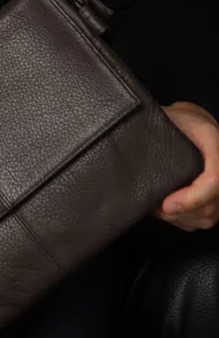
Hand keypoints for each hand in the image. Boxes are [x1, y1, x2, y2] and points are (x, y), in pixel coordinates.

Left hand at [153, 101, 218, 231]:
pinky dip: (185, 220)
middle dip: (178, 212)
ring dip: (180, 217)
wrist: (195, 123)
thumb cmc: (179, 120)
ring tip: (158, 206)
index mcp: (214, 143)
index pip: (214, 178)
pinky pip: (205, 220)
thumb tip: (128, 146)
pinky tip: (169, 209)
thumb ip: (153, 129)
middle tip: (153, 205)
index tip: (166, 204)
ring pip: (208, 216)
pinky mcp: (218, 199)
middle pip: (210, 205)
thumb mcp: (168, 117)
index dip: (192, 197)